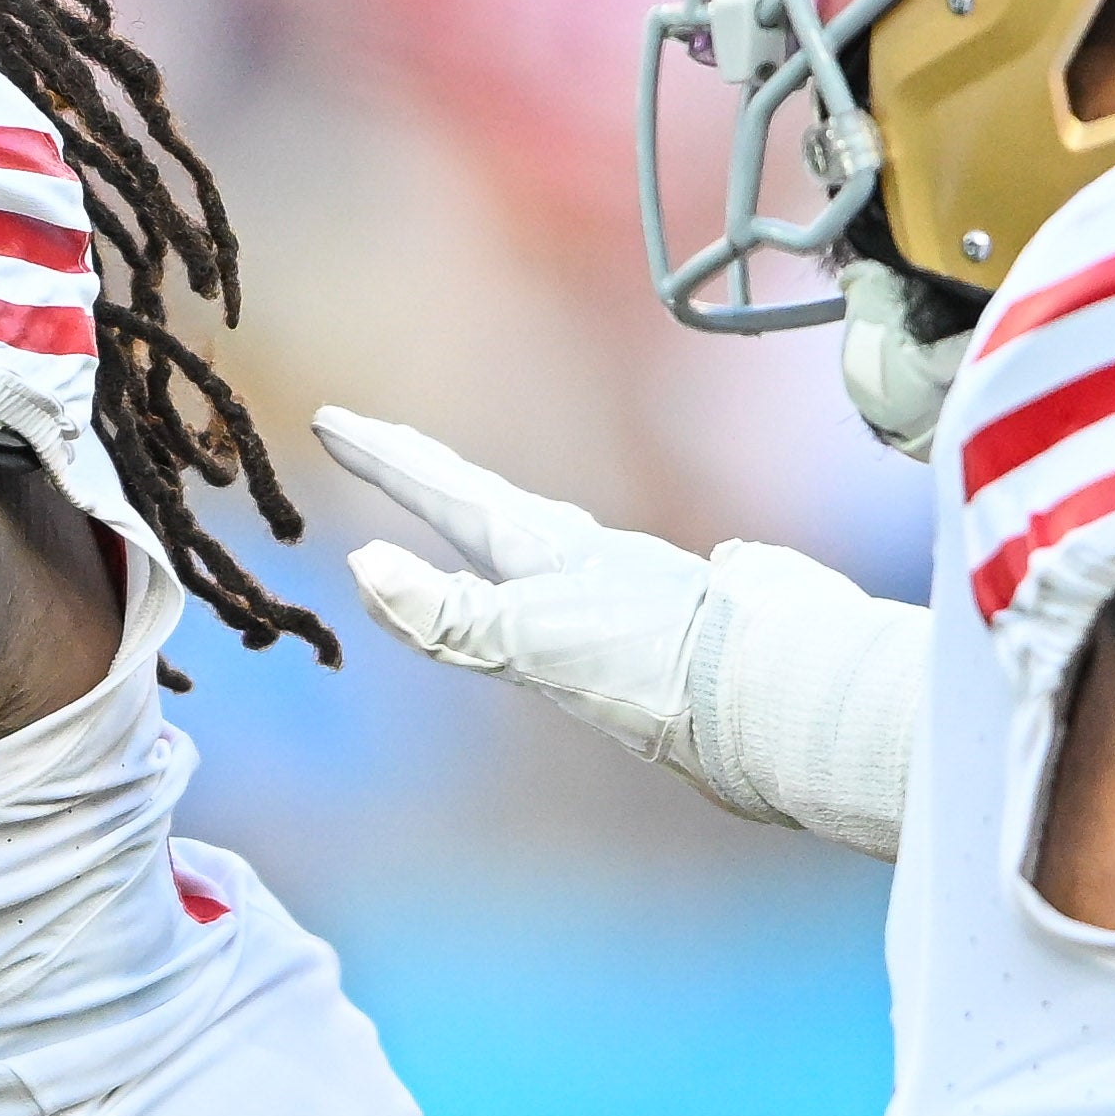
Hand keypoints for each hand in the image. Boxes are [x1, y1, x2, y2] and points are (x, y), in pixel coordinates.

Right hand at [318, 406, 924, 857]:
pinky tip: (580, 584)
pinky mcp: (670, 627)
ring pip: (543, 537)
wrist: (781, 695)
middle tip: (380, 444)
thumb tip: (365, 566)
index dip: (387, 460)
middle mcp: (588, 558)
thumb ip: (449, 614)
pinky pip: (591, 581)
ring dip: (493, 521)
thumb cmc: (660, 669)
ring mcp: (631, 588)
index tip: (333, 420)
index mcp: (548, 552)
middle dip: (429, 476)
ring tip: (468, 514)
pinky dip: (556, 571)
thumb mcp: (535, 641)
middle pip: (490, 503)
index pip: (448, 492)